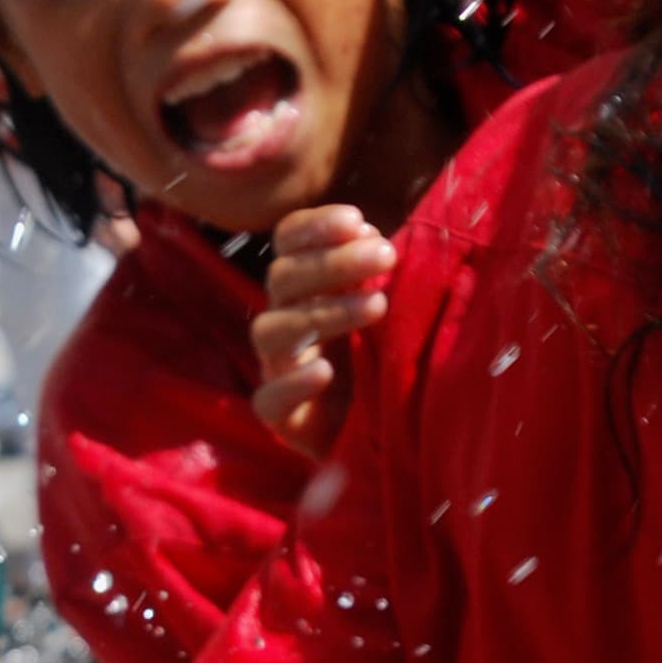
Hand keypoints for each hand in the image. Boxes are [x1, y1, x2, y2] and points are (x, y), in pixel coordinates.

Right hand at [252, 205, 395, 456]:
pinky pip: (269, 400)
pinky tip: (326, 372)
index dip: (315, 227)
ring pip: (273, 331)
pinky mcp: (283, 420)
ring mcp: (279, 370)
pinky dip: (293, 384)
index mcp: (307, 289)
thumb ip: (382, 276)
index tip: (358, 221)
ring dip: (323, 312)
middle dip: (333, 261)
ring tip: (377, 306)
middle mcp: (286, 323)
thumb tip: (384, 238)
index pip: (289, 243)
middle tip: (385, 255)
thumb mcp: (392, 312)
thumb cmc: (390, 363)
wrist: (388, 441)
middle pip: (283, 279)